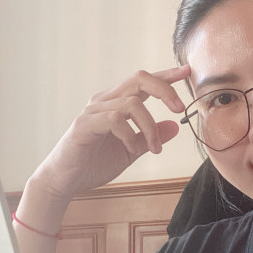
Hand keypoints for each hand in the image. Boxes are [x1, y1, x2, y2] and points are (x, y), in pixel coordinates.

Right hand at [31, 64, 189, 203]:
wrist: (66, 181)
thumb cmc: (94, 163)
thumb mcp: (131, 150)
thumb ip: (150, 137)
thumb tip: (175, 127)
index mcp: (116, 103)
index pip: (144, 82)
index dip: (166, 75)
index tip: (186, 71)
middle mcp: (105, 101)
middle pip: (139, 79)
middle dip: (164, 90)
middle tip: (179, 109)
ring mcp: (93, 111)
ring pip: (131, 103)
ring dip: (149, 126)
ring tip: (154, 149)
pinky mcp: (85, 125)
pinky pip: (114, 119)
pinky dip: (129, 134)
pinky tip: (131, 147)